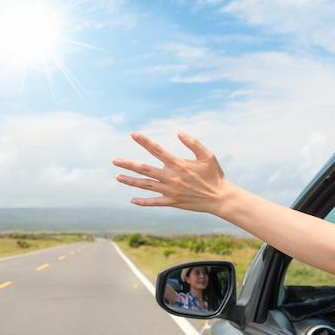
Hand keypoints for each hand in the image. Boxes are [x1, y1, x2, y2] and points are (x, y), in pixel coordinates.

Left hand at [113, 132, 231, 213]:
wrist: (220, 198)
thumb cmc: (215, 175)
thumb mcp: (208, 155)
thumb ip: (193, 143)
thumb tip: (179, 132)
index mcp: (178, 164)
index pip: (157, 150)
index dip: (144, 142)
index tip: (133, 134)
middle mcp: (171, 178)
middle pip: (145, 170)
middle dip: (128, 164)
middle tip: (115, 160)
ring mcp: (170, 191)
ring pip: (146, 186)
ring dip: (131, 181)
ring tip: (118, 177)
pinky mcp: (172, 202)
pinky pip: (154, 202)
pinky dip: (143, 202)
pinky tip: (132, 200)